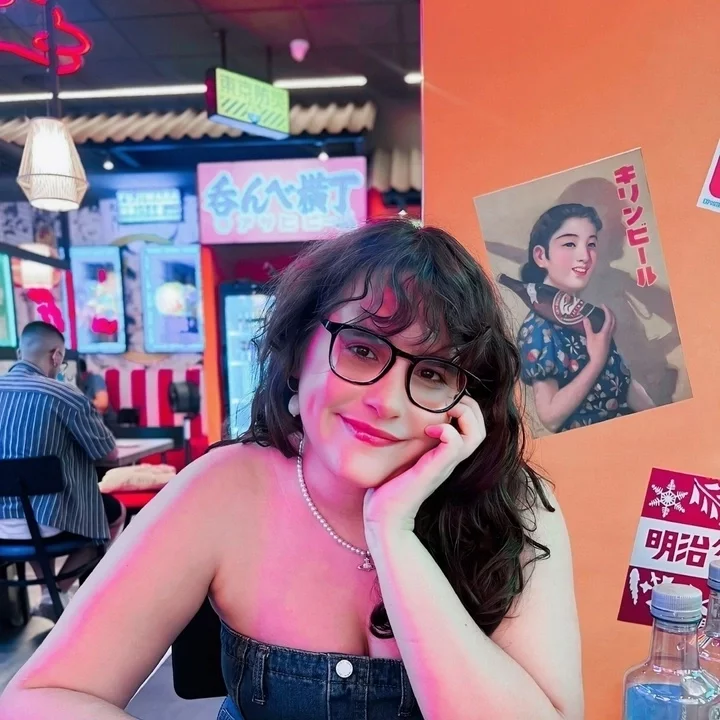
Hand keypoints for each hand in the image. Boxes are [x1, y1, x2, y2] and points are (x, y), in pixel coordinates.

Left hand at [363, 396, 486, 533]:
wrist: (384, 515)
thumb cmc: (390, 483)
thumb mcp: (405, 453)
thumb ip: (412, 437)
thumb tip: (402, 413)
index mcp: (446, 454)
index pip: (474, 427)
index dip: (467, 408)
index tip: (443, 400)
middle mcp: (450, 459)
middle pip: (481, 429)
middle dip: (470, 406)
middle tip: (447, 401)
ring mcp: (444, 465)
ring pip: (475, 435)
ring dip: (464, 414)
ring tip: (444, 410)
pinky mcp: (434, 470)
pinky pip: (455, 444)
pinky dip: (447, 430)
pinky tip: (428, 429)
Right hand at [583, 305, 615, 367]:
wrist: (598, 359)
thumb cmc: (594, 349)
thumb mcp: (589, 337)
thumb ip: (588, 327)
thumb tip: (585, 318)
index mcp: (606, 331)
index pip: (609, 318)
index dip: (606, 310)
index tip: (602, 305)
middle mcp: (610, 333)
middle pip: (614, 321)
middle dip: (611, 313)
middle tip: (605, 308)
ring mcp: (610, 337)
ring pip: (614, 325)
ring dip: (612, 318)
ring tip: (607, 315)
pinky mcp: (609, 340)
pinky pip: (612, 329)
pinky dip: (611, 324)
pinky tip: (606, 325)